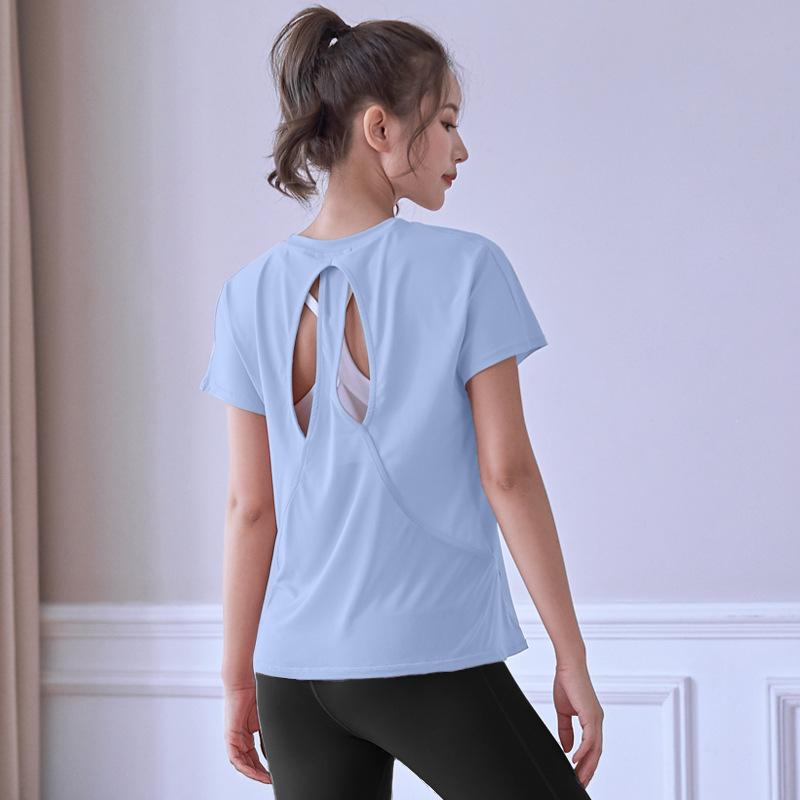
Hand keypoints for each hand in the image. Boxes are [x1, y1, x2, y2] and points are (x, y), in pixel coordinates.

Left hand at [223, 681, 272, 783]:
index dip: (263, 767)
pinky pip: (235, 757)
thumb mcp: (265, 718)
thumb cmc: (255, 693)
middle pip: (248, 762)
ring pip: (241, 762)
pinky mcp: (230, 736)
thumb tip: (273, 750)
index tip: (272, 774)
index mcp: (248, 733)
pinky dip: (243, 766)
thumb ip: (267, 735)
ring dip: (252, 772)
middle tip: (270, 779)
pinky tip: (252, 771)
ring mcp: (234, 737)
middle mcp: (240, 738)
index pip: (255, 756)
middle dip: (259, 773)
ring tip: (264, 778)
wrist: (244, 682)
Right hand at [552, 661, 602, 787]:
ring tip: (579, 778)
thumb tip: (566, 747)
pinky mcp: (590, 714)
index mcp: (591, 719)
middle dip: (589, 769)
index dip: (587, 762)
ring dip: (587, 765)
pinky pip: (589, 739)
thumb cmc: (567, 682)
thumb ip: (565, 729)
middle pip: (596, 752)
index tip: (580, 775)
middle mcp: (597, 720)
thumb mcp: (563, 711)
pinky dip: (583, 751)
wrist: (569, 665)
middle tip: (581, 783)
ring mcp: (595, 718)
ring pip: (595, 748)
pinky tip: (574, 759)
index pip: (592, 747)